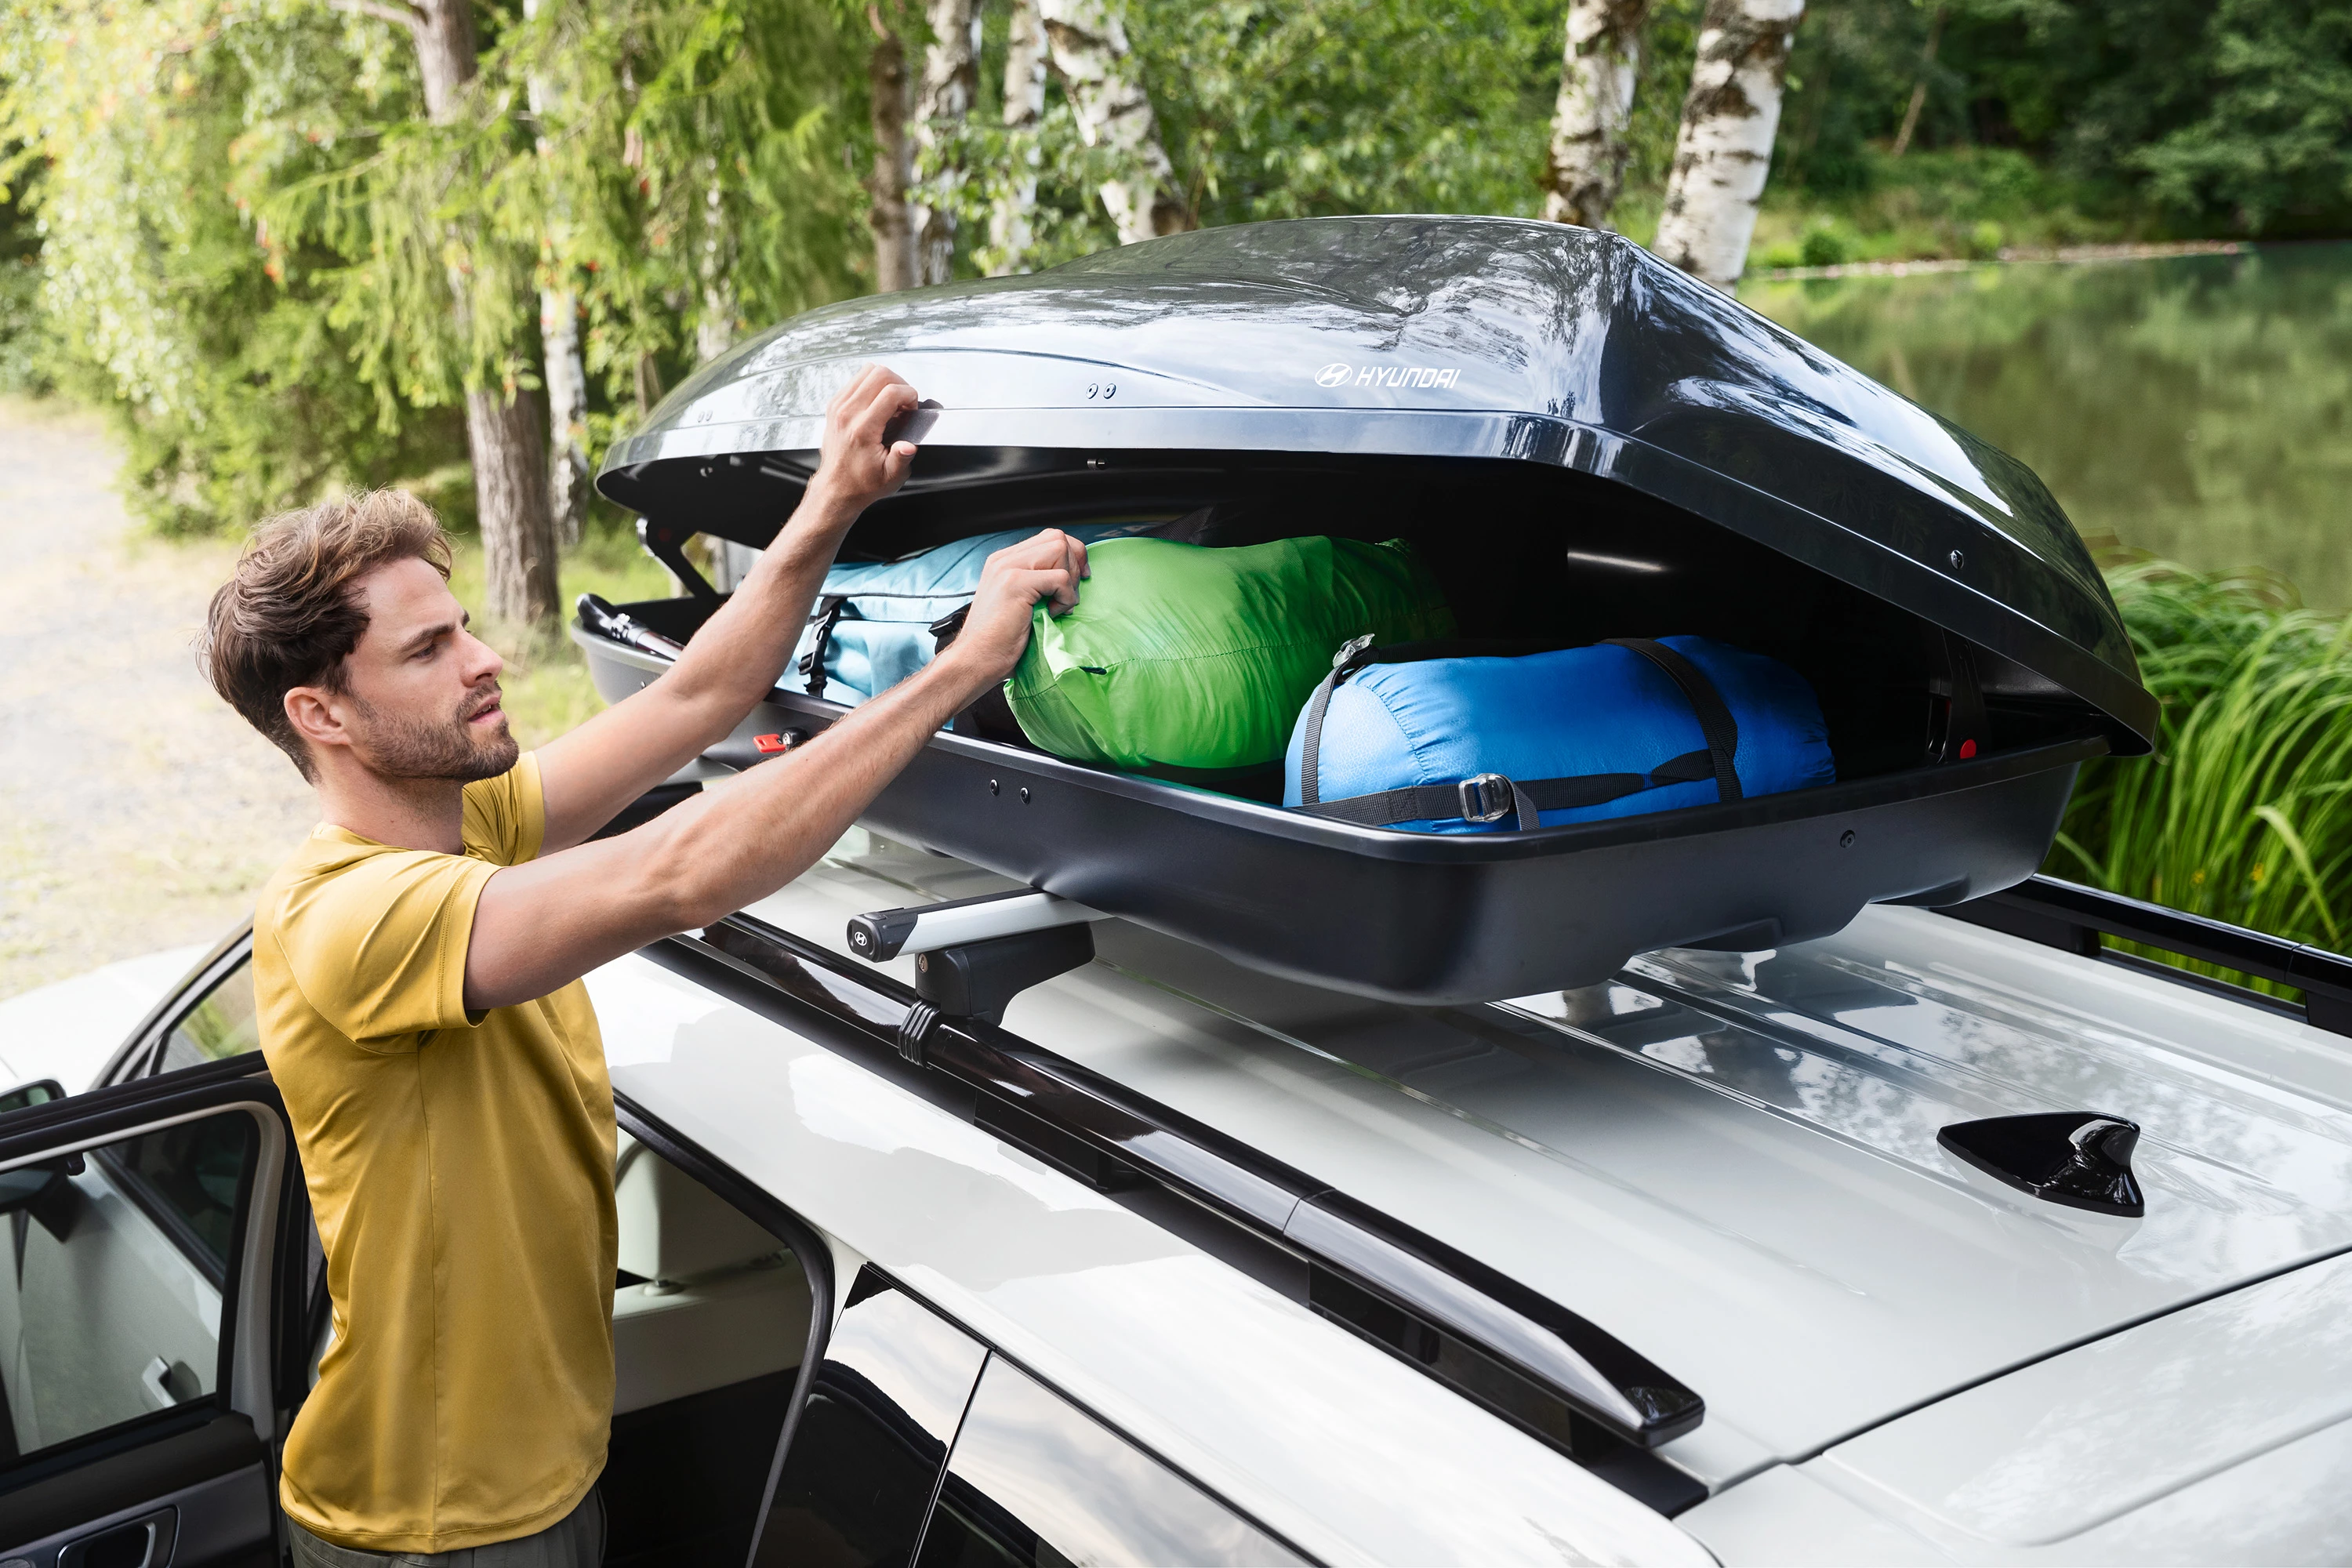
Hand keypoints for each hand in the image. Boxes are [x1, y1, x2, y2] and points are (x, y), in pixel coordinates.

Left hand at [803, 364, 919, 520]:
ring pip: (867, 371)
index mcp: (862, 429)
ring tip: (892, 401)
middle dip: (900, 384)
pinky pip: (856, 380)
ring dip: (886, 382)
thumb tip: (909, 446)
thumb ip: (901, 459)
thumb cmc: (862, 482)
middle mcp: (847, 413)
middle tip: (904, 403)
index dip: (909, 396)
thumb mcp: (890, 476)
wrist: (837, 487)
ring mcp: (838, 406)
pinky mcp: (835, 404)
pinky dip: (872, 385)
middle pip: (879, 374)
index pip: (891, 392)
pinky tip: (878, 403)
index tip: (912, 409)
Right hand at [938, 530, 1089, 685]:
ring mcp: (1008, 568)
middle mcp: (1004, 559)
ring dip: (1069, 581)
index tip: (1079, 579)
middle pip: (1057, 538)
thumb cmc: (1000, 641)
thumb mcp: (1021, 603)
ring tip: (1057, 607)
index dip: (1071, 555)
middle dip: (1074, 565)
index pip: (1049, 538)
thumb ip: (1038, 583)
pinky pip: (1060, 577)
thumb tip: (1074, 576)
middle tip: (1068, 596)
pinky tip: (1051, 614)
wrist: (976, 660)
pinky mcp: (1015, 583)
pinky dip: (1065, 598)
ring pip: (1060, 550)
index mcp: (1005, 561)